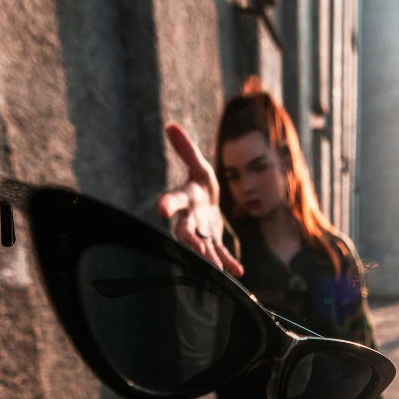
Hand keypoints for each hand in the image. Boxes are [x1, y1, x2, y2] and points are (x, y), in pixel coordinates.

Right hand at [157, 123, 243, 277]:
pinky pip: (221, 254)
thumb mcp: (198, 165)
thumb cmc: (200, 184)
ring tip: (217, 271)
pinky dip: (229, 264)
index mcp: (185, 200)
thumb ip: (186, 149)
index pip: (174, 201)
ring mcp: (201, 234)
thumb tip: (171, 126)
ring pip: (203, 248)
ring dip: (210, 259)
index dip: (168, 204)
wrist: (208, 205)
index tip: (160, 209)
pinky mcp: (214, 242)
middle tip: (194, 249)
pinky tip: (238, 273)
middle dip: (189, 241)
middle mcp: (189, 220)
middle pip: (185, 232)